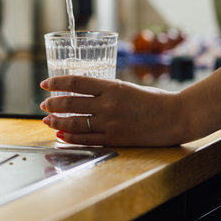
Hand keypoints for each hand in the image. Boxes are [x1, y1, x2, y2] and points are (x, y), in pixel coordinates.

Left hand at [40, 76, 190, 146]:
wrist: (176, 117)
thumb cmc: (156, 100)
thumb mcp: (128, 87)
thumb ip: (108, 90)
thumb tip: (86, 93)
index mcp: (112, 86)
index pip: (76, 82)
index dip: (57, 82)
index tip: (45, 83)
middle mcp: (108, 104)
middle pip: (70, 103)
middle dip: (53, 104)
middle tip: (44, 104)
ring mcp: (111, 123)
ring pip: (75, 122)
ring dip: (57, 121)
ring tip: (47, 120)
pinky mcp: (116, 139)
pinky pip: (87, 139)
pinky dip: (71, 137)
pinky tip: (62, 135)